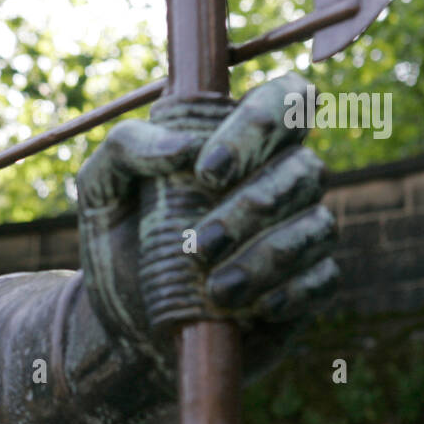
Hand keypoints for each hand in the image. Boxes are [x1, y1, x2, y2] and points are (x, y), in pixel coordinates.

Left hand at [77, 72, 338, 377]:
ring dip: (266, 258)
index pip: (285, 98)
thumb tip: (184, 146)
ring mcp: (297, 230)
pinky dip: (289, 292)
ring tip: (215, 290)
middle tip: (197, 246)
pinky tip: (250, 308)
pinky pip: (323, 278)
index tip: (206, 172)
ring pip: (316, 225)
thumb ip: (126, 147)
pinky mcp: (305, 284)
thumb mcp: (100, 190)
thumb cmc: (117, 245)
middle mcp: (278, 177)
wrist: (122, 326)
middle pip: (304, 168)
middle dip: (251, 208)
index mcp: (236, 139)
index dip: (259, 124)